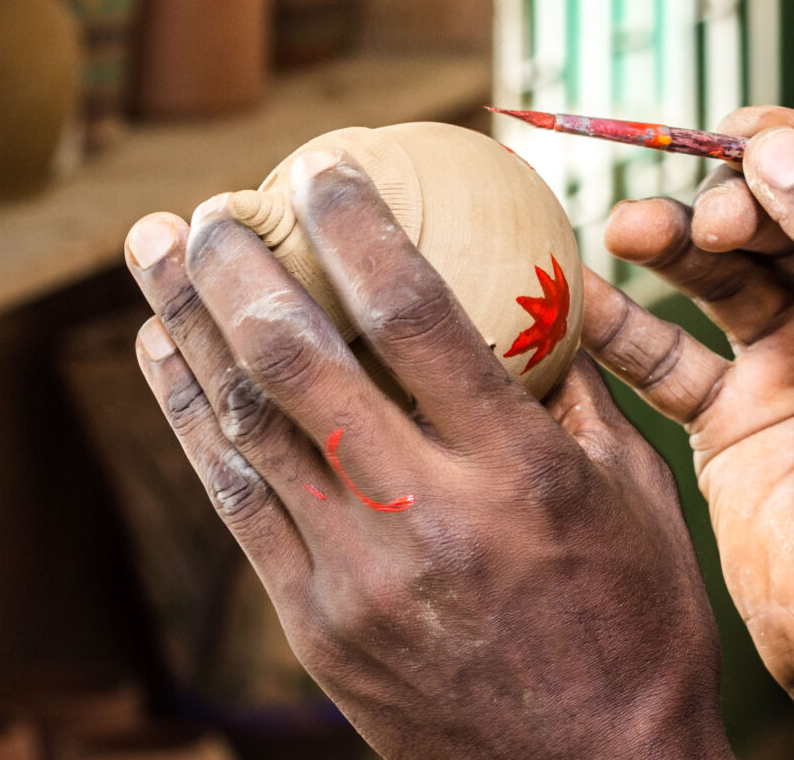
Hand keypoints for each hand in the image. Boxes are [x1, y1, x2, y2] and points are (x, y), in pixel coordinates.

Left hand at [123, 147, 731, 759]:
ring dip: (190, 332)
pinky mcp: (315, 627)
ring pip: (246, 430)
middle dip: (237, 270)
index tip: (324, 165)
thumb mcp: (639, 493)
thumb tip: (536, 282)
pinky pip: (238, 504)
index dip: (361, 231)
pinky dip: (195, 423)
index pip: (424, 318)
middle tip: (205, 206)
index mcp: (521, 472)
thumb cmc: (636, 623)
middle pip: (302, 365)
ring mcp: (360, 577)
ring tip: (153, 257)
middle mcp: (430, 515)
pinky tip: (170, 363)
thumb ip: (578, 389)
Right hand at [585, 106, 793, 759]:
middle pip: (788, 222)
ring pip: (723, 277)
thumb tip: (784, 150)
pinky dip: (625, 321)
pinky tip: (583, 294)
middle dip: (732, 201)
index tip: (740, 131)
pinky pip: (669, 353)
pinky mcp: (735, 421)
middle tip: (698, 220)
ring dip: (672, 245)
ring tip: (628, 228)